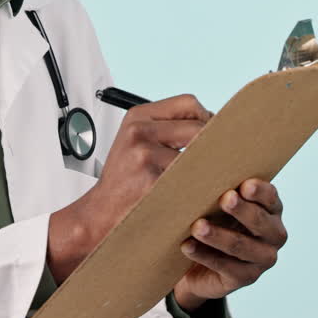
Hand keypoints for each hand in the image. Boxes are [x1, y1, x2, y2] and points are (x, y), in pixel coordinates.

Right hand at [47, 94, 212, 281]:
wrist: (100, 215)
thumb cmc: (123, 181)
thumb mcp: (136, 143)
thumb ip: (167, 128)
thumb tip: (214, 123)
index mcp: (136, 117)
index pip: (188, 103)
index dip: (206, 117)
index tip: (211, 134)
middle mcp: (139, 132)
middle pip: (198, 126)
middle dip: (213, 144)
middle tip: (217, 160)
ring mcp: (145, 156)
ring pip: (200, 154)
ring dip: (209, 168)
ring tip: (205, 179)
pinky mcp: (153, 182)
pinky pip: (193, 180)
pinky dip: (200, 188)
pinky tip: (194, 195)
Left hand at [172, 178, 286, 311]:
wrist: (200, 264)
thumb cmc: (213, 220)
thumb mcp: (217, 203)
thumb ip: (217, 186)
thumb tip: (195, 166)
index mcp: (271, 209)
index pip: (270, 197)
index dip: (259, 191)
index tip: (244, 185)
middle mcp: (274, 234)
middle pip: (259, 221)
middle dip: (241, 210)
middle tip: (224, 199)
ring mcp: (263, 259)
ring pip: (241, 246)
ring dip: (218, 236)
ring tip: (197, 226)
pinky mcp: (246, 278)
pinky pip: (225, 267)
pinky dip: (204, 255)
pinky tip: (187, 246)